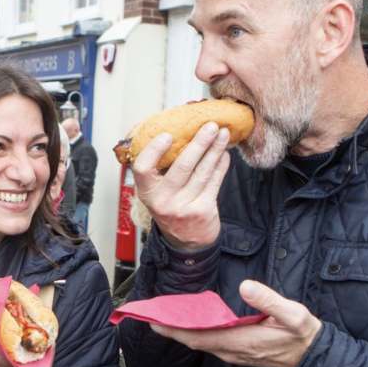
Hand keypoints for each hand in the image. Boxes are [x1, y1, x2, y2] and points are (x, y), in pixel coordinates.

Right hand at [131, 123, 231, 251]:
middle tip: (210, 125)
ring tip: (222, 134)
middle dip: (199, 142)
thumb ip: (162, 170)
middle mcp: (162, 201)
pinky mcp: (202, 210)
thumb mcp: (157, 192)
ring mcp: (183, 207)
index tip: (167, 135)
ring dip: (214, 150)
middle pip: (182, 166)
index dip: (153, 150)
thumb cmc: (171, 206)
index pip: (142, 169)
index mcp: (147, 192)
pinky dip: (221, 165)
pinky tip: (224, 154)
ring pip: (202, 172)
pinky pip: (214, 182)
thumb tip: (180, 133)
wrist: (185, 241)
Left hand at [150, 281, 321, 366]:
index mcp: (240, 341)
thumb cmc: (303, 336)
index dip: (174, 329)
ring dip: (181, 331)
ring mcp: (233, 353)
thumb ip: (270, 300)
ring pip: (200, 343)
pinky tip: (189, 321)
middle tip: (150, 314)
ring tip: (164, 315)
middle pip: (193, 341)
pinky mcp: (237, 352)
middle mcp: (232, 351)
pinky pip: (209, 343)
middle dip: (170, 329)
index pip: (198, 336)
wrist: (313, 358)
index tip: (154, 320)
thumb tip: (245, 287)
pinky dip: (194, 332)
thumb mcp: (294, 315)